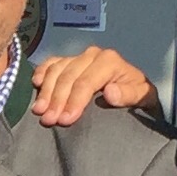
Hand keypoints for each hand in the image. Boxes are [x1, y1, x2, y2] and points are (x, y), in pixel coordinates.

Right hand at [30, 47, 155, 126]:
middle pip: (68, 77)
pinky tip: (35, 84)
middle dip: (56, 99)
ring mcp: (78, 56)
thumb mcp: (141, 96)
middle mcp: (92, 55)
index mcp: (109, 61)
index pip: (85, 82)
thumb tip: (109, 92)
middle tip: (48, 120)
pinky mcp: (69, 60)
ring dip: (45, 91)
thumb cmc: (137, 93)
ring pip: (56, 70)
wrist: (135, 86)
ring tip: (39, 111)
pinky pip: (51, 63)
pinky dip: (41, 72)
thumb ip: (128, 95)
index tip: (65, 120)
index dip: (74, 101)